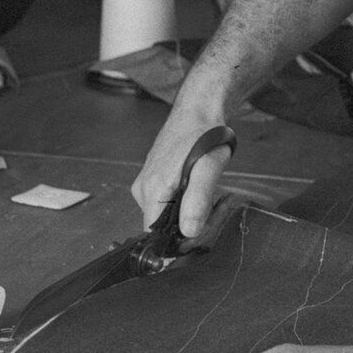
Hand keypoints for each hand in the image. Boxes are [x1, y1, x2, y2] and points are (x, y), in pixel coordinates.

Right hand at [132, 106, 232, 236]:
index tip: (197, 232)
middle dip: (184, 224)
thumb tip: (189, 231)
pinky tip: (194, 185)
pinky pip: (163, 202)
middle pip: (159, 226)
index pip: (153, 234)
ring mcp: (144, 183)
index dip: (175, 240)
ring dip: (184, 212)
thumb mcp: (209, 168)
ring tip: (203, 191)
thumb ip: (198, 201)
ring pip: (162, 214)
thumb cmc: (205, 136)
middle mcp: (143, 188)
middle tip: (208, 207)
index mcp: (153, 189)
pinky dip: (180, 200)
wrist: (198, 112)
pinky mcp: (150, 179)